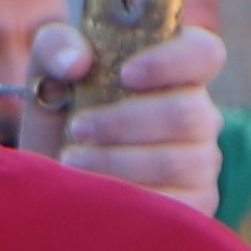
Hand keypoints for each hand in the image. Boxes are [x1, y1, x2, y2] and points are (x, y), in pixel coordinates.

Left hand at [9, 17, 226, 208]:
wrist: (52, 179)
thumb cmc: (60, 118)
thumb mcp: (47, 74)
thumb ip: (55, 46)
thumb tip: (77, 61)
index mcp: (175, 72)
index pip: (204, 53)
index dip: (171, 61)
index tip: (126, 74)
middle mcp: (198, 115)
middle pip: (185, 113)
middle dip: (123, 122)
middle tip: (78, 128)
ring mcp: (201, 162)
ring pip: (175, 160)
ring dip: (116, 161)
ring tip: (74, 161)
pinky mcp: (195, 204)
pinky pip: (174, 203)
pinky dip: (128, 199)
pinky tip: (98, 193)